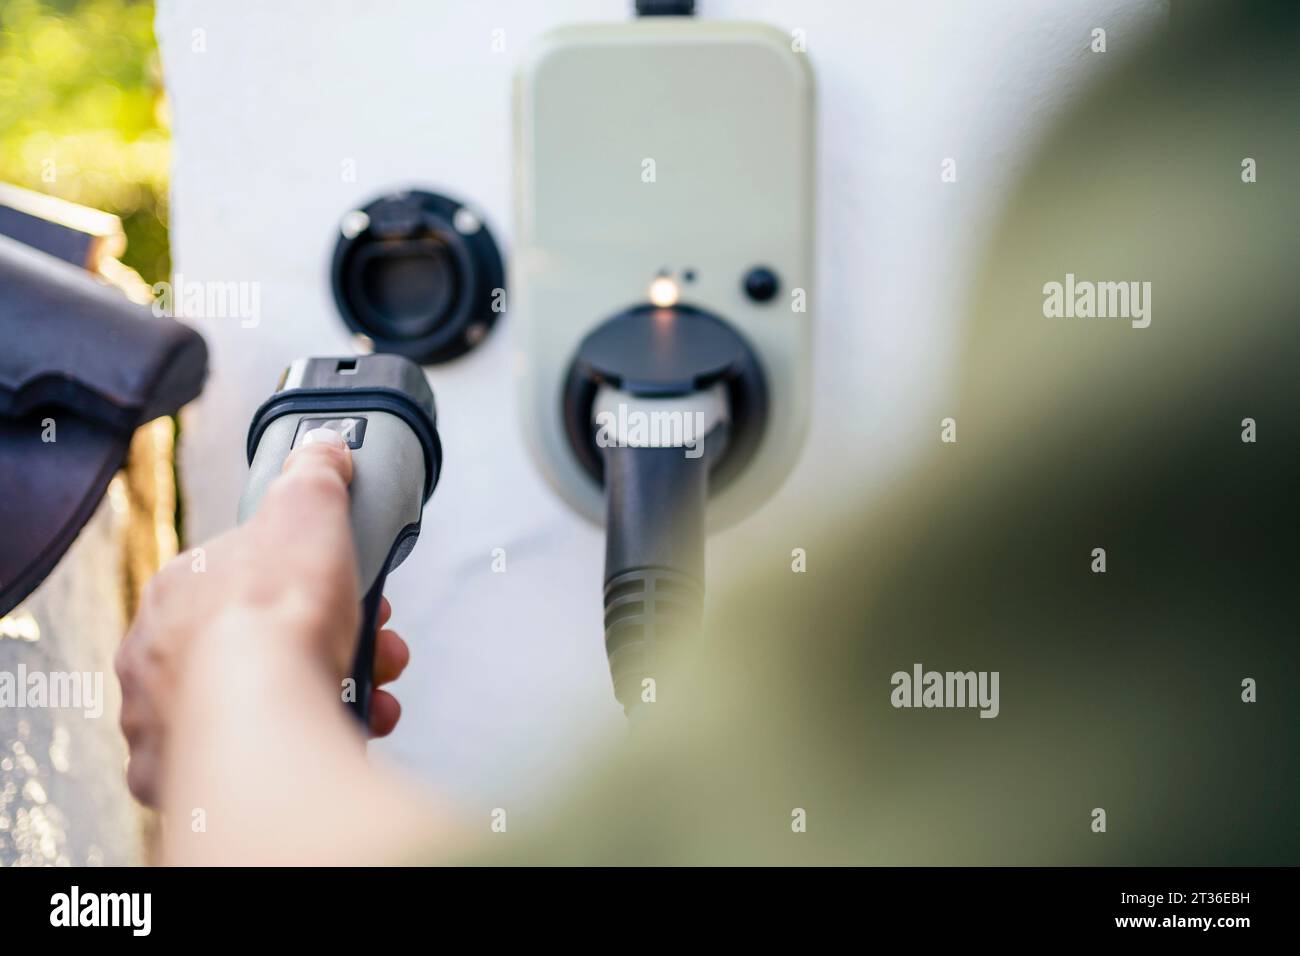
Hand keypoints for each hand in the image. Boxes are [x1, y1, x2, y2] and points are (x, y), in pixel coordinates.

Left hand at [116, 428, 409, 806]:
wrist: (261, 715)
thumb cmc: (276, 619)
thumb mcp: (309, 511)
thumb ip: (314, 476)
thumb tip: (322, 450)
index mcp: (180, 587)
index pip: (247, 573)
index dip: (313, 577)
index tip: (355, 589)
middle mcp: (158, 654)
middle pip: (259, 640)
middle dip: (330, 641)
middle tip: (376, 648)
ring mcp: (165, 719)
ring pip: (255, 702)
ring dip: (326, 692)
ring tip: (373, 697)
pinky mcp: (181, 775)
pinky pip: (245, 756)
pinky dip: (293, 744)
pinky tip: (337, 731)